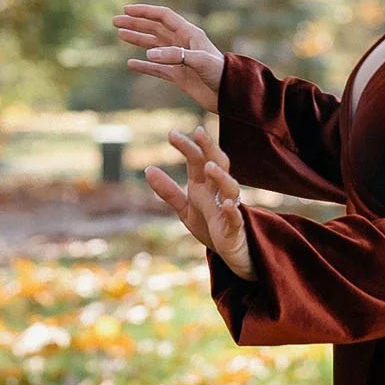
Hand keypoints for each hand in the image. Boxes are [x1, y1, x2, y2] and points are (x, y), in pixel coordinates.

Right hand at [115, 3, 222, 110]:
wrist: (230, 96)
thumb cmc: (220, 74)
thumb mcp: (199, 61)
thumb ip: (174, 56)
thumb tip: (148, 54)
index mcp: (189, 33)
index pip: (163, 17)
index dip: (145, 11)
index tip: (126, 10)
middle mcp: (183, 43)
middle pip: (155, 29)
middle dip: (136, 23)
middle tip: (116, 21)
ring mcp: (179, 60)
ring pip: (153, 47)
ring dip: (137, 39)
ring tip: (120, 34)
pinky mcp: (178, 76)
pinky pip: (156, 69)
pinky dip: (144, 66)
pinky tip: (131, 64)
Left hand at [146, 126, 253, 278]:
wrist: (228, 252)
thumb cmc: (209, 224)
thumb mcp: (185, 208)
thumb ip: (168, 190)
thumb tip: (148, 169)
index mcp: (205, 185)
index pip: (198, 160)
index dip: (187, 146)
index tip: (172, 133)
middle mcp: (218, 192)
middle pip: (218, 164)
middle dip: (210, 148)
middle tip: (199, 132)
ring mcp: (229, 208)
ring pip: (230, 188)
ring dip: (221, 177)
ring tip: (208, 167)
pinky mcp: (234, 228)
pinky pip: (236, 218)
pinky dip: (233, 211)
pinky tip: (228, 205)